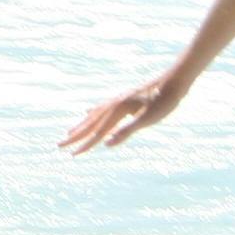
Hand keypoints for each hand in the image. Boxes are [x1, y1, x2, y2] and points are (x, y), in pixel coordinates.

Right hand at [61, 74, 187, 153]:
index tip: (71, 155)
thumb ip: (127, 131)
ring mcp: (118, 100)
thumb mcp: (148, 118)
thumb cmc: (164, 100)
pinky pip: (102, 108)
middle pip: (91, 123)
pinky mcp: (125, 98)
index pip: (97, 132)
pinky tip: (89, 112)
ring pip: (94, 115)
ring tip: (69, 132)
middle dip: (75, 136)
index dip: (85, 145)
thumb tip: (106, 144)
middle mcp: (114, 104)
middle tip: (59, 145)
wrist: (175, 80)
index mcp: (118, 111)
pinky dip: (93, 113)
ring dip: (81, 125)